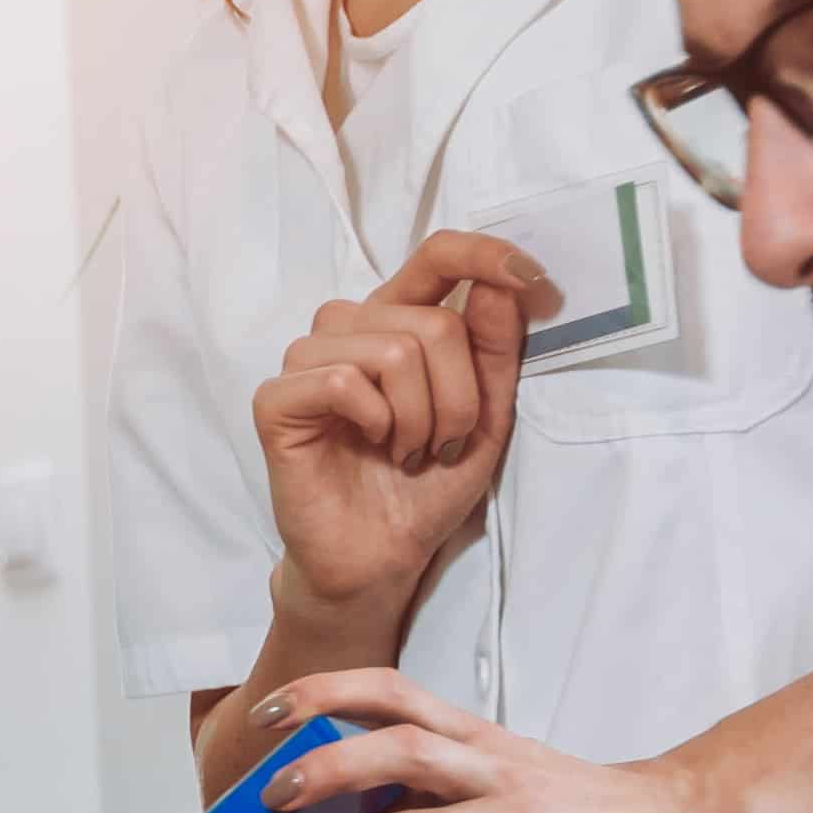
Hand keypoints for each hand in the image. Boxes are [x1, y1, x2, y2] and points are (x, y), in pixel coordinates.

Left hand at [242, 671, 732, 812]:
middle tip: (270, 792)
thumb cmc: (579, 802)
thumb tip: (342, 790)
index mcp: (479, 737)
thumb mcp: (504, 765)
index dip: (326, 694)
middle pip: (400, 751)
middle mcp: (493, 772)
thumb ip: (434, 771)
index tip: (270, 711)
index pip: (393, 694)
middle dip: (325, 767)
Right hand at [248, 234, 550, 625]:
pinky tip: (371, 446)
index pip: (438, 254)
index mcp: (398, 320)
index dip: (486, 254)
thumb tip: (502, 285)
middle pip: (431, 321)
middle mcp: (350, 328)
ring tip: (406, 451)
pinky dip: (374, 421)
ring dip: (419, 416)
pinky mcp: (278, 400)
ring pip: (392, 350)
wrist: (380, 558)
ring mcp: (308, 360)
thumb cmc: (426, 486)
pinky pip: (342, 381)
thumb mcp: (486, 418)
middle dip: (458, 397)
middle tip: (442, 444)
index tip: (535, 279)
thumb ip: (495, 351)